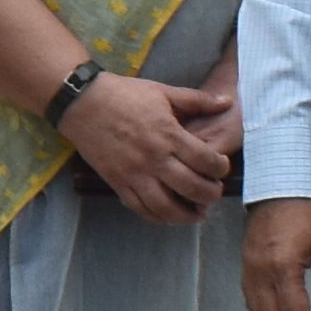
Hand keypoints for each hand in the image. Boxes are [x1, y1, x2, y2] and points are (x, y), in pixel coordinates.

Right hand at [61, 70, 233, 226]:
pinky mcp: (118, 183)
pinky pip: (141, 209)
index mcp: (169, 134)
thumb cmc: (125, 94)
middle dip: (210, 194)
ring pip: (167, 207)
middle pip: (191, 187)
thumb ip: (197, 100)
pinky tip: (169, 216)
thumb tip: (228, 101)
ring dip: (187, 215)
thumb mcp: (163, 92)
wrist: (83, 103)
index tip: (222, 168)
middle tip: (214, 193)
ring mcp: (135, 174)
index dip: (220, 168)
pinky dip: (158, 218)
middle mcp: (155, 158)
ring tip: (197, 214)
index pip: (205, 160)